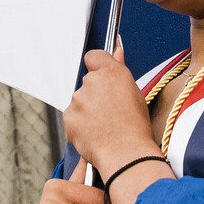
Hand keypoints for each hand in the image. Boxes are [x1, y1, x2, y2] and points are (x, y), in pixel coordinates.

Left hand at [63, 41, 157, 175]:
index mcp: (111, 72)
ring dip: (87, 111)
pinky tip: (94, 134)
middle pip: (88, 83)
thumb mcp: (135, 93)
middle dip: (95, 95)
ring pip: (80, 102)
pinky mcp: (68, 116)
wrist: (125, 152)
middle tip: (109, 112)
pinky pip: (72, 118)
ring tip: (104, 126)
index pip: (94, 56)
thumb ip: (120, 71)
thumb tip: (117, 50)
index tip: (101, 76)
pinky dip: (80, 125)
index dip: (97, 66)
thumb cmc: (135, 126)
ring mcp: (78, 99)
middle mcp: (92, 81)